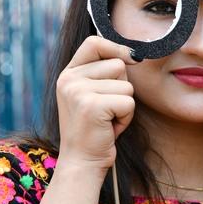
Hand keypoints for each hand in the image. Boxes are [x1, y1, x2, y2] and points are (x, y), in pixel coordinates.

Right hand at [55, 36, 137, 171]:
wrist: (83, 161)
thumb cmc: (96, 128)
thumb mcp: (93, 94)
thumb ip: (105, 72)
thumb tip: (134, 54)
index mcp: (68, 73)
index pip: (94, 42)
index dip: (116, 47)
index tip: (130, 58)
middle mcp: (69, 79)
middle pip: (118, 64)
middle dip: (122, 87)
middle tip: (107, 109)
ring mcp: (78, 91)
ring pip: (127, 85)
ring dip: (125, 105)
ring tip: (107, 119)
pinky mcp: (91, 106)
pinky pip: (128, 102)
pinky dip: (126, 118)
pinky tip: (110, 127)